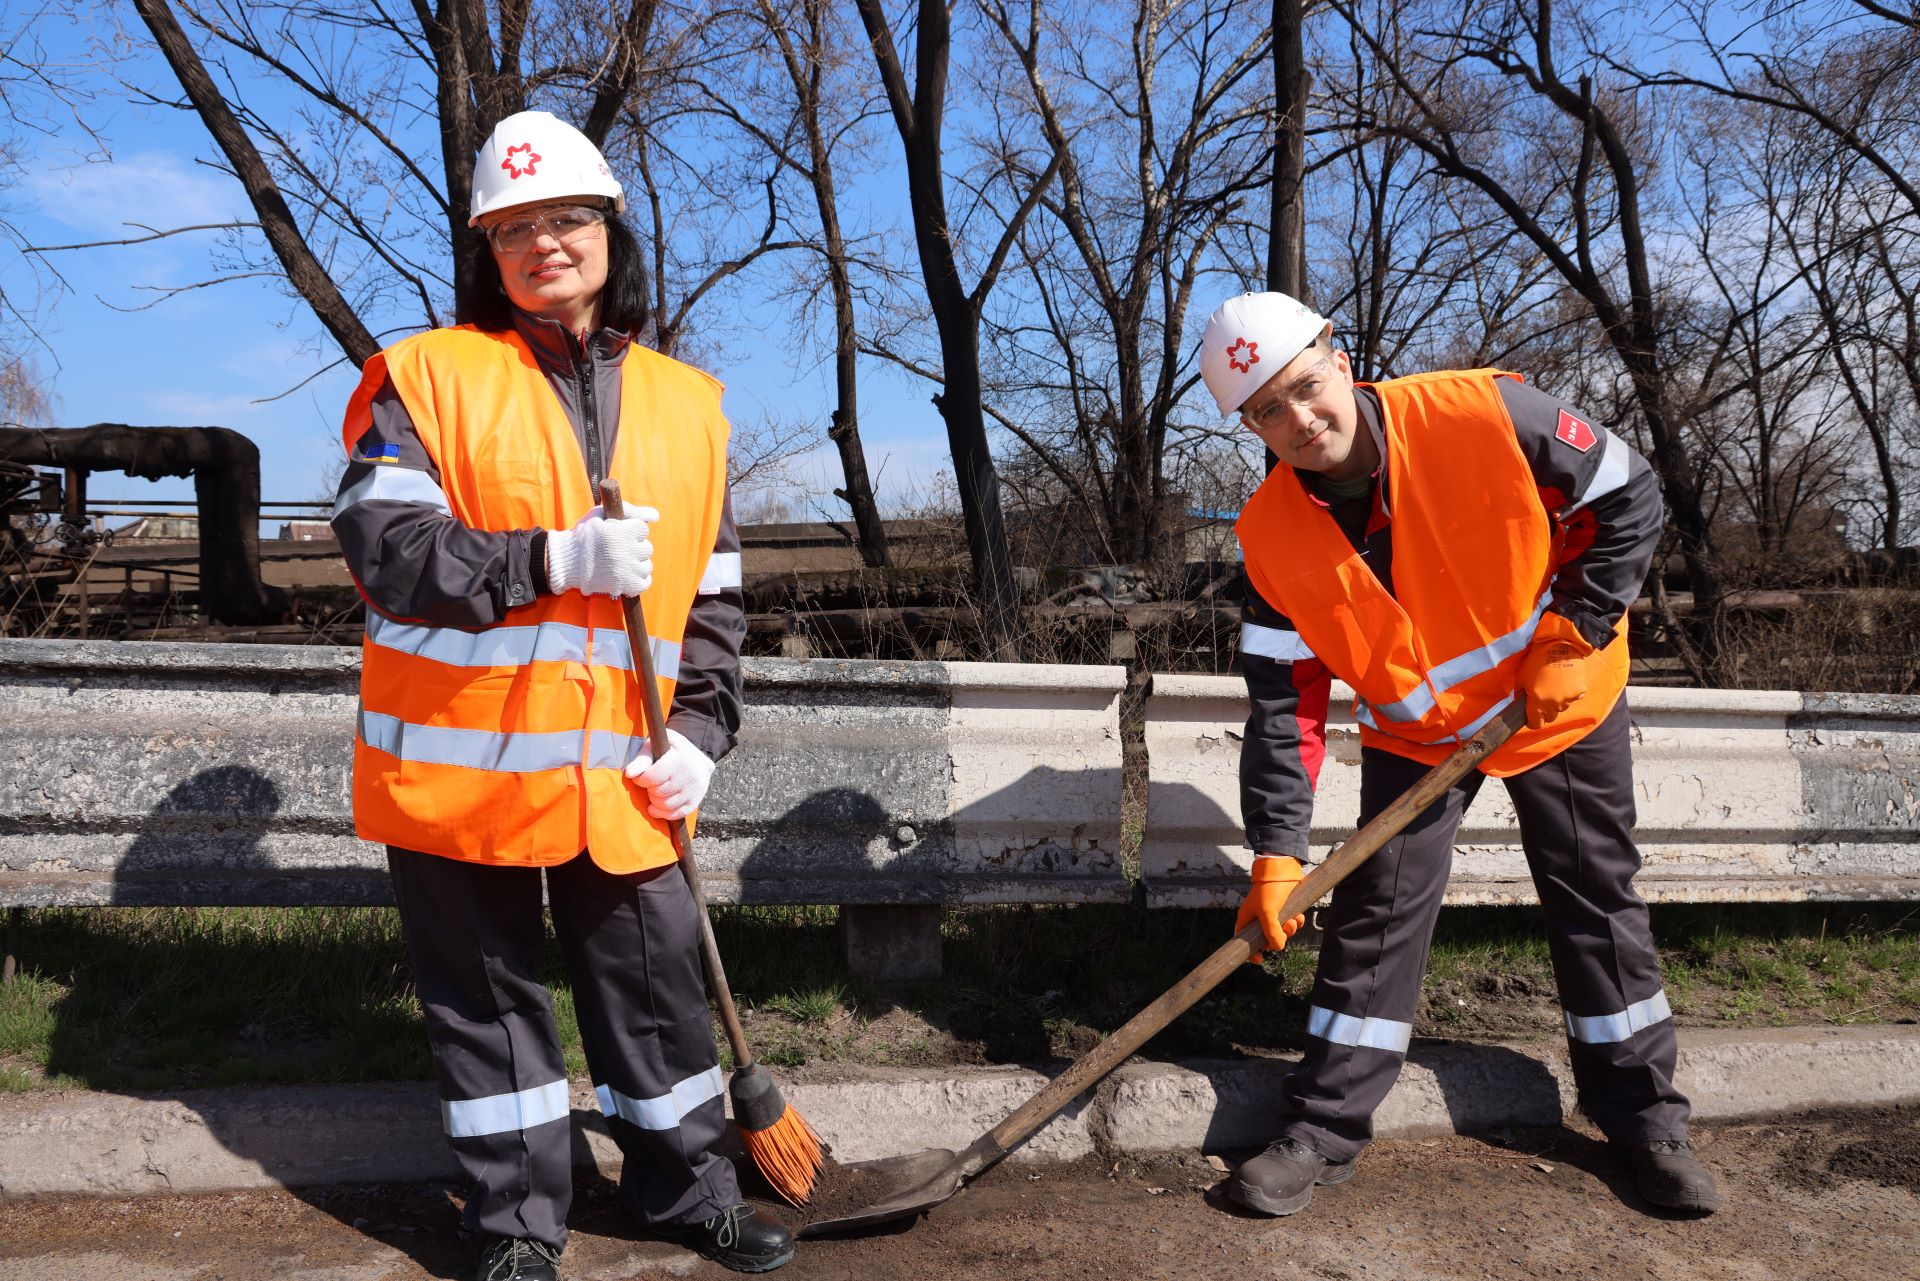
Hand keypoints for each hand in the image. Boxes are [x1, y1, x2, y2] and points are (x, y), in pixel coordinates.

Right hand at [546, 503, 659, 597]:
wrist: (567, 563)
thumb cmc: (584, 535)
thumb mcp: (601, 513)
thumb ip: (630, 510)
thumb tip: (656, 516)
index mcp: (621, 531)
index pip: (643, 529)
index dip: (631, 531)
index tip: (619, 534)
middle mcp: (626, 550)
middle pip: (647, 548)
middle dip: (634, 547)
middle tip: (617, 550)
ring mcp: (627, 569)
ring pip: (647, 565)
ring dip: (636, 564)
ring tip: (620, 563)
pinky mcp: (625, 585)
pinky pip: (645, 582)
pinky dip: (638, 579)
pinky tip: (626, 575)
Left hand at [624, 727, 714, 820]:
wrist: (696, 759)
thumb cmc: (670, 752)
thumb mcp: (656, 747)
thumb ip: (642, 759)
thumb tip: (629, 773)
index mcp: (680, 758)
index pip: (652, 777)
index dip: (641, 779)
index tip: (641, 776)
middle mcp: (691, 774)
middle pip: (658, 792)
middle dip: (650, 789)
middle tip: (652, 782)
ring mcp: (696, 790)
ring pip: (666, 805)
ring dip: (655, 801)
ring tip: (656, 791)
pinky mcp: (696, 801)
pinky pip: (675, 814)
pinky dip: (663, 813)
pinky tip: (657, 806)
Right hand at [1235, 855, 1306, 963]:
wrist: (1284, 870)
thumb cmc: (1269, 889)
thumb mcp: (1267, 912)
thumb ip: (1272, 932)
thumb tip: (1279, 947)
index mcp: (1247, 918)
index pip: (1244, 940)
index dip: (1251, 952)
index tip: (1260, 960)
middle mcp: (1259, 918)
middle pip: (1267, 939)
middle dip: (1278, 938)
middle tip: (1283, 931)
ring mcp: (1274, 914)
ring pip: (1282, 932)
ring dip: (1290, 929)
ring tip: (1292, 919)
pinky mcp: (1287, 910)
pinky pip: (1292, 923)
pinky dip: (1296, 921)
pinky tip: (1298, 915)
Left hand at [1517, 613, 1593, 728]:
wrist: (1560, 645)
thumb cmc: (1537, 661)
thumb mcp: (1521, 678)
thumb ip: (1521, 695)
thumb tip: (1522, 704)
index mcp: (1537, 703)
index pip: (1535, 725)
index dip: (1532, 721)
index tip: (1531, 715)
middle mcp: (1554, 705)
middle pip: (1549, 717)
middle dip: (1544, 710)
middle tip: (1542, 695)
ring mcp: (1568, 699)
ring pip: (1561, 708)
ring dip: (1557, 701)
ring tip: (1554, 684)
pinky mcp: (1580, 692)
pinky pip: (1572, 699)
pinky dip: (1568, 693)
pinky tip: (1564, 681)